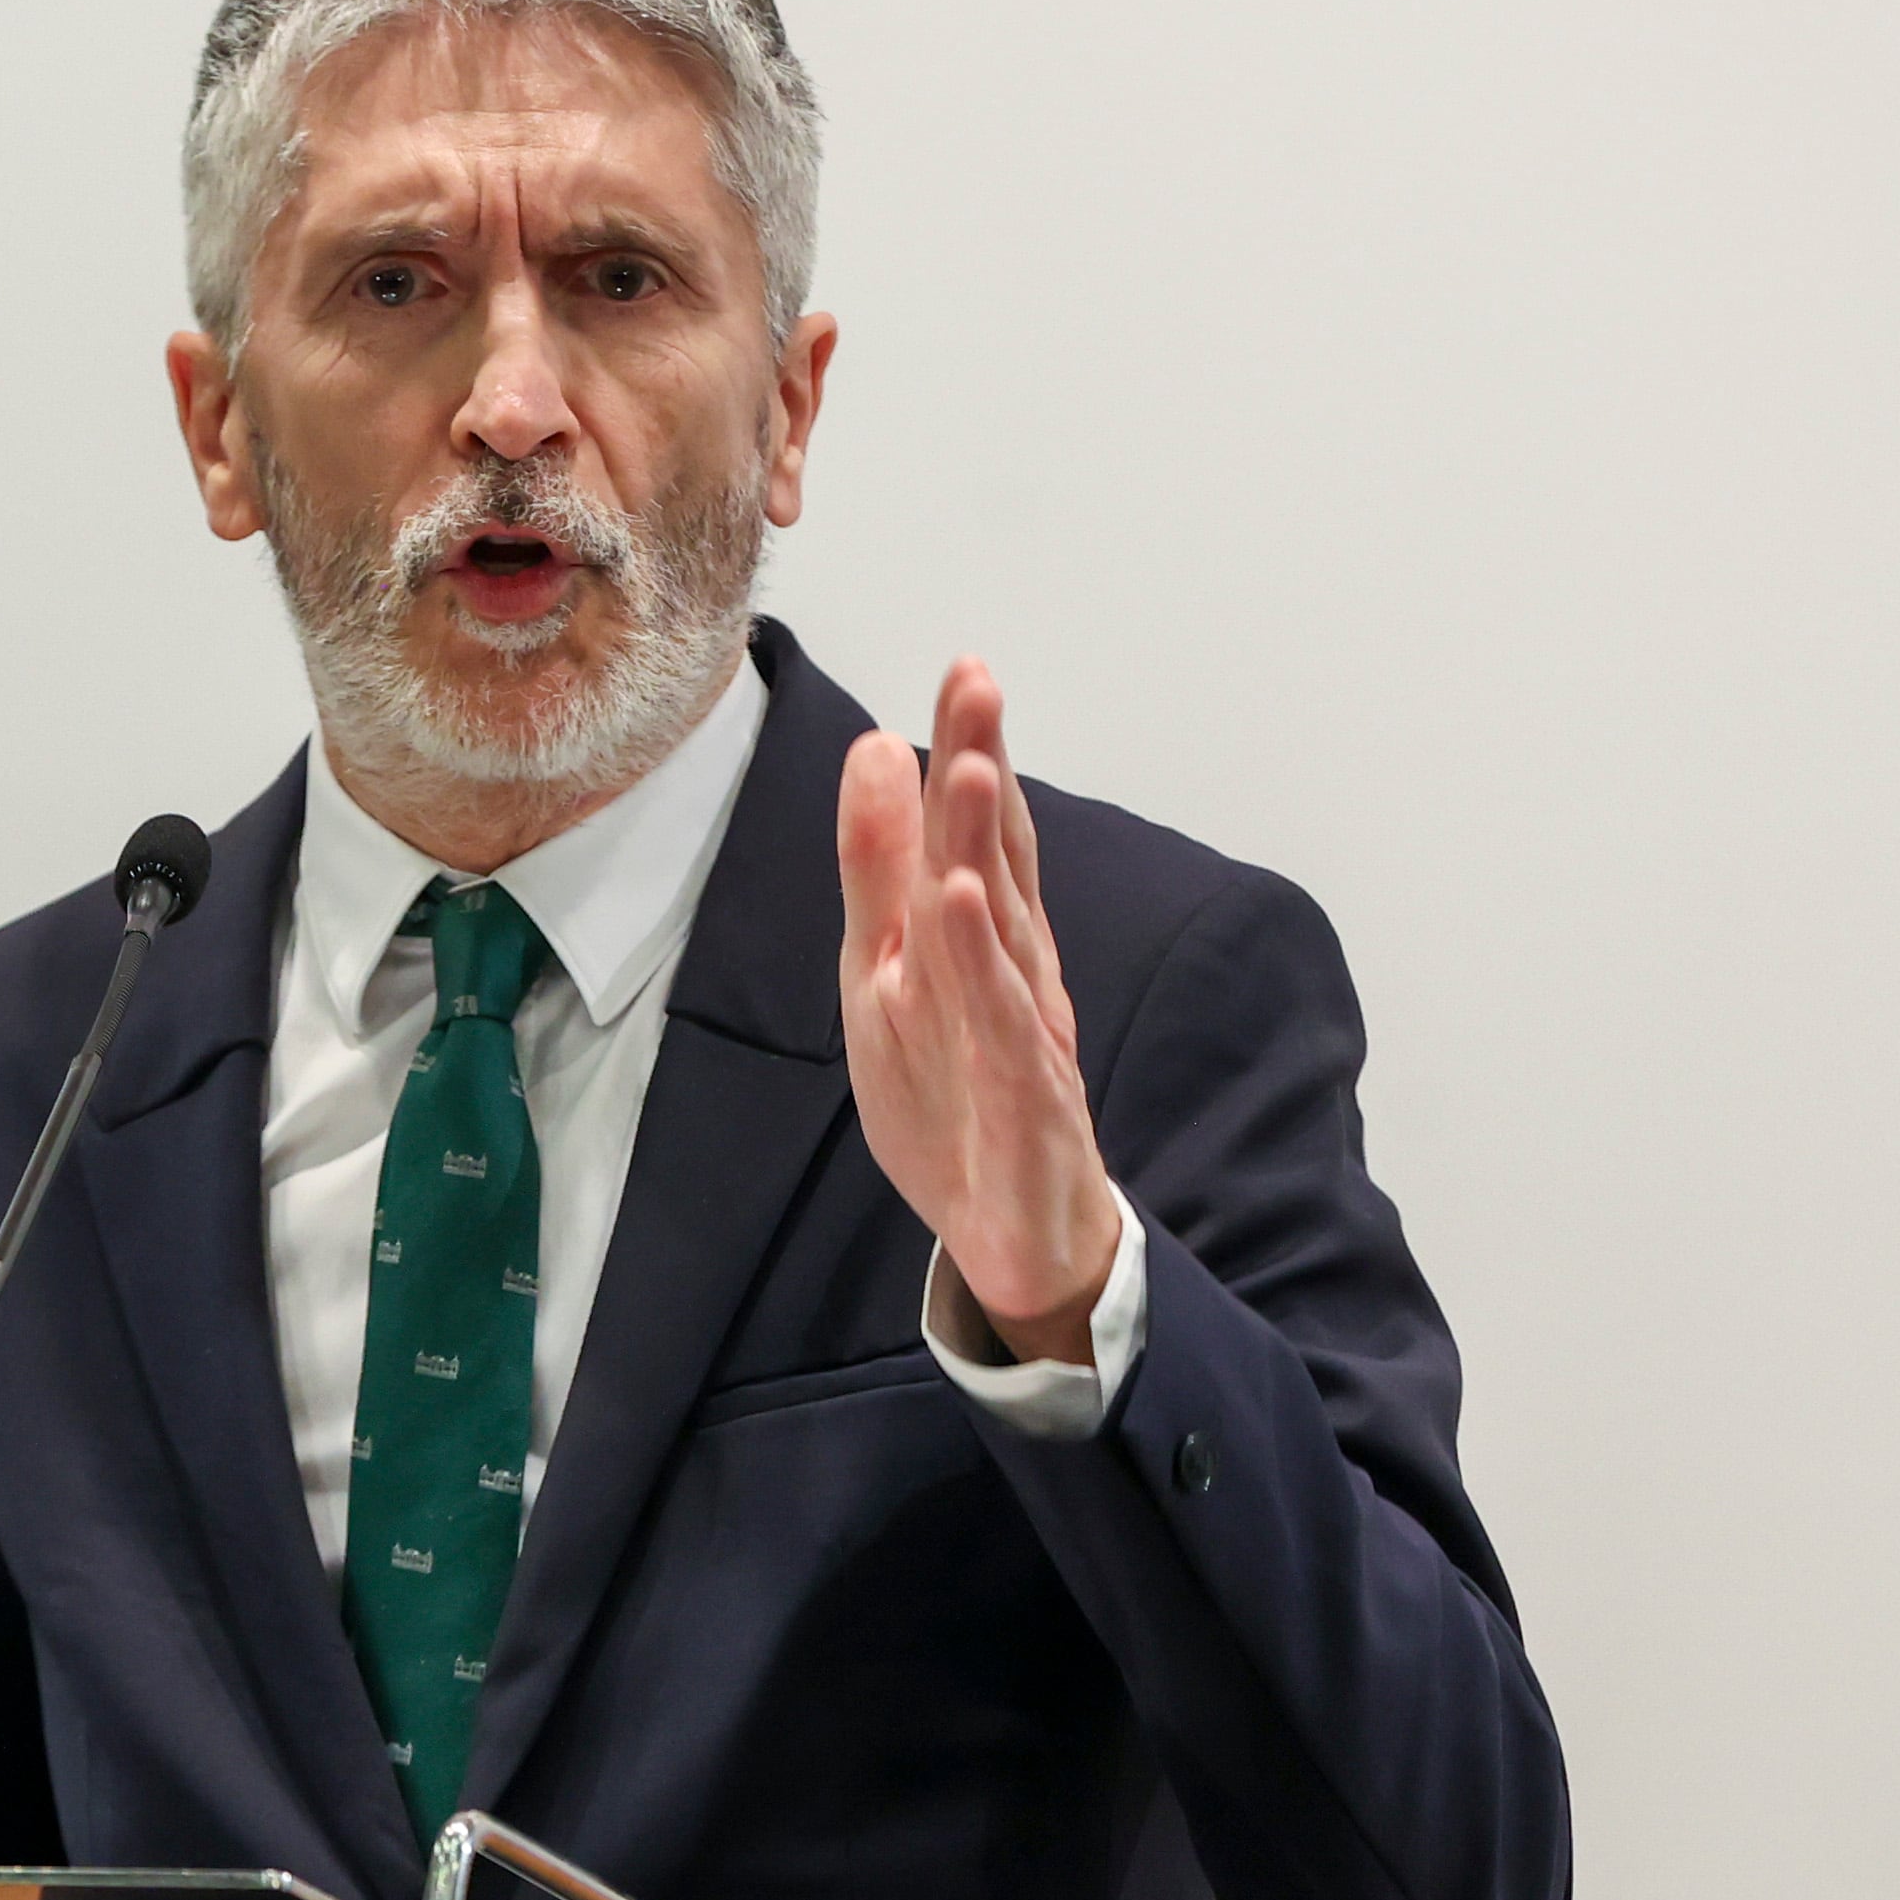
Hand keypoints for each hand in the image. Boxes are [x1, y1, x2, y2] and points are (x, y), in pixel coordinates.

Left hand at [835, 661, 1120, 1363]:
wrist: (1019, 1233)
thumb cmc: (959, 1097)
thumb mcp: (891, 972)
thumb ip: (884, 868)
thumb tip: (877, 748)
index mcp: (980, 939)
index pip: (978, 832)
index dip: (974, 750)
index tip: (967, 666)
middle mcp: (1010, 971)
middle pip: (994, 858)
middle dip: (986, 768)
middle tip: (977, 680)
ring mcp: (1020, 1033)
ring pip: (1000, 929)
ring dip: (986, 849)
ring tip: (972, 770)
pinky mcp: (1022, 1097)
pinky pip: (999, 1023)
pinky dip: (982, 967)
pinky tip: (964, 908)